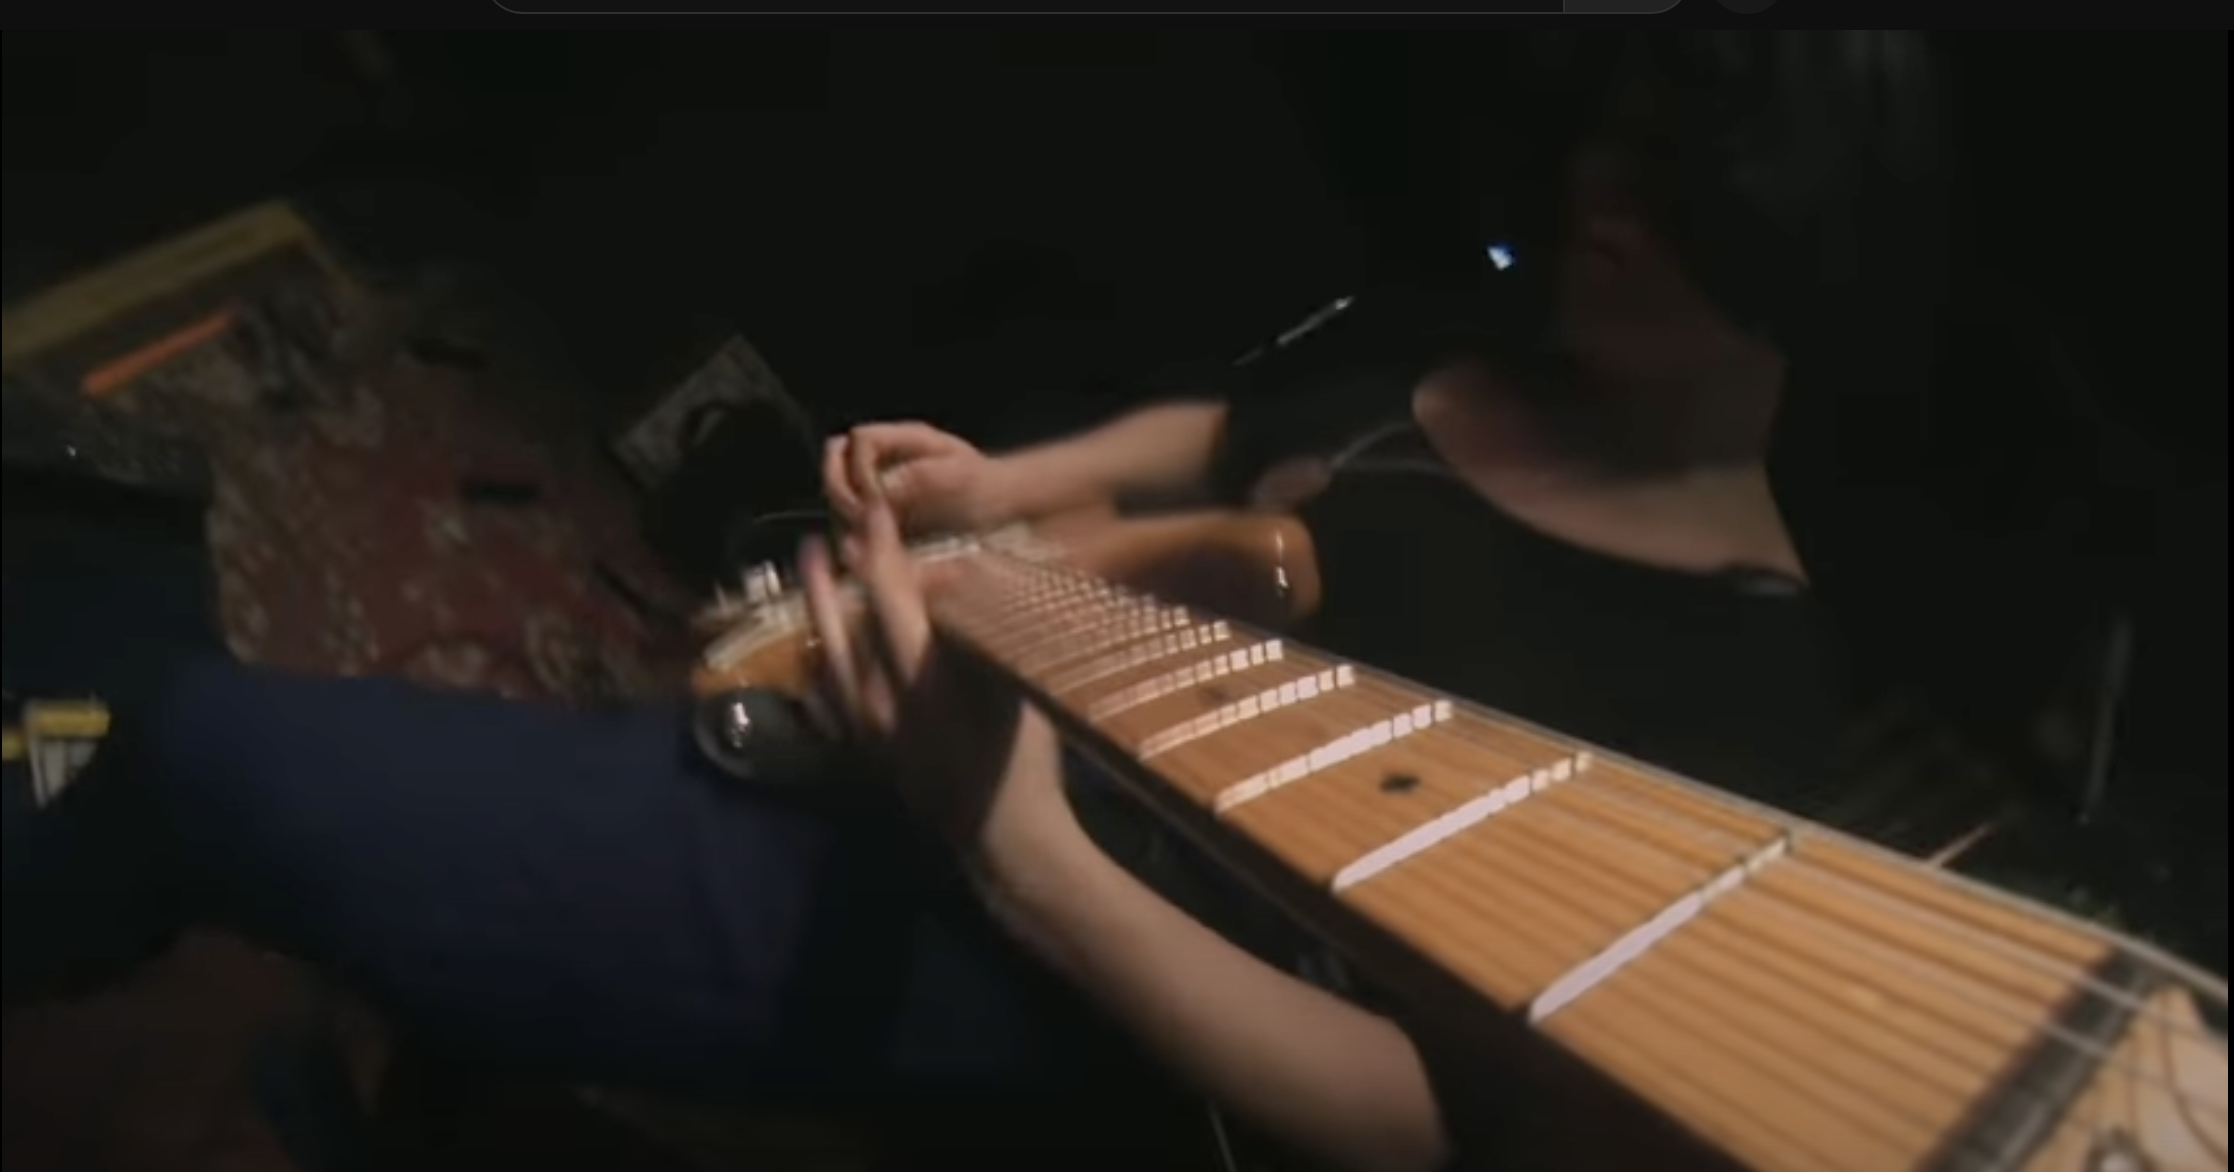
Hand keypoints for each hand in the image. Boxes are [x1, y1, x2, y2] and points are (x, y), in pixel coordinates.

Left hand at [797, 490, 1070, 854]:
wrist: (1002, 837)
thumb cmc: (1021, 757)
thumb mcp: (1009, 682)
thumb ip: (974, 632)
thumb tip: (948, 585)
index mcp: (919, 672)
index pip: (888, 592)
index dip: (879, 546)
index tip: (874, 511)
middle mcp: (879, 696)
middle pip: (838, 623)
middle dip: (825, 579)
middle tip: (815, 541)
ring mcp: (865, 728)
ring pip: (828, 658)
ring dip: (820, 618)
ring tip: (815, 587)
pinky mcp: (865, 753)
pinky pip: (830, 699)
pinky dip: (824, 668)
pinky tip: (823, 657)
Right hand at [822, 422, 1017, 536]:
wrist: (997, 502)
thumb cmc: (985, 484)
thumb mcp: (962, 476)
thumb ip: (923, 477)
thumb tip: (884, 488)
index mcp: (905, 438)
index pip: (861, 440)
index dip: (861, 467)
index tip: (879, 495)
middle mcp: (887, 455)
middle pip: (838, 458)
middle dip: (842, 487)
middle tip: (864, 515)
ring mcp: (880, 479)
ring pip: (839, 486)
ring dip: (845, 508)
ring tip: (869, 530)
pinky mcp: (881, 506)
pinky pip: (852, 512)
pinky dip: (854, 526)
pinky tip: (871, 543)